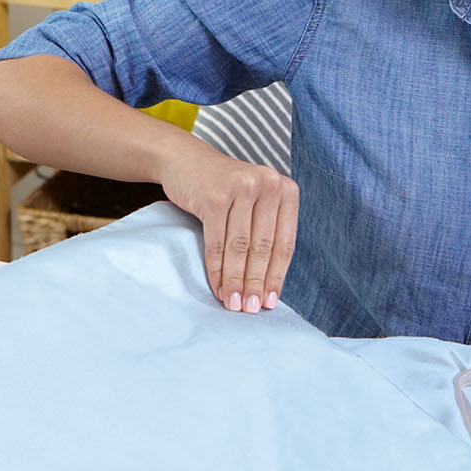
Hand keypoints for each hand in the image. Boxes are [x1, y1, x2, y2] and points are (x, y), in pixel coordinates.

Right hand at [159, 149, 299, 312]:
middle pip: (263, 247)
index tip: (270, 302)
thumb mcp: (254, 202)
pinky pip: (217, 242)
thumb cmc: (223, 188)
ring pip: (240, 247)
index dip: (277, 276)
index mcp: (285, 189)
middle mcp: (267, 185)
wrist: (185, 160)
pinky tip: (217, 287)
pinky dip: (217, 269)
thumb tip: (268, 284)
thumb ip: (267, 231)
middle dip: (256, 283)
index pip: (285, 242)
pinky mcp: (214, 196)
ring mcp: (241, 188)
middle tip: (251, 309)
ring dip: (236, 281)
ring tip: (234, 304)